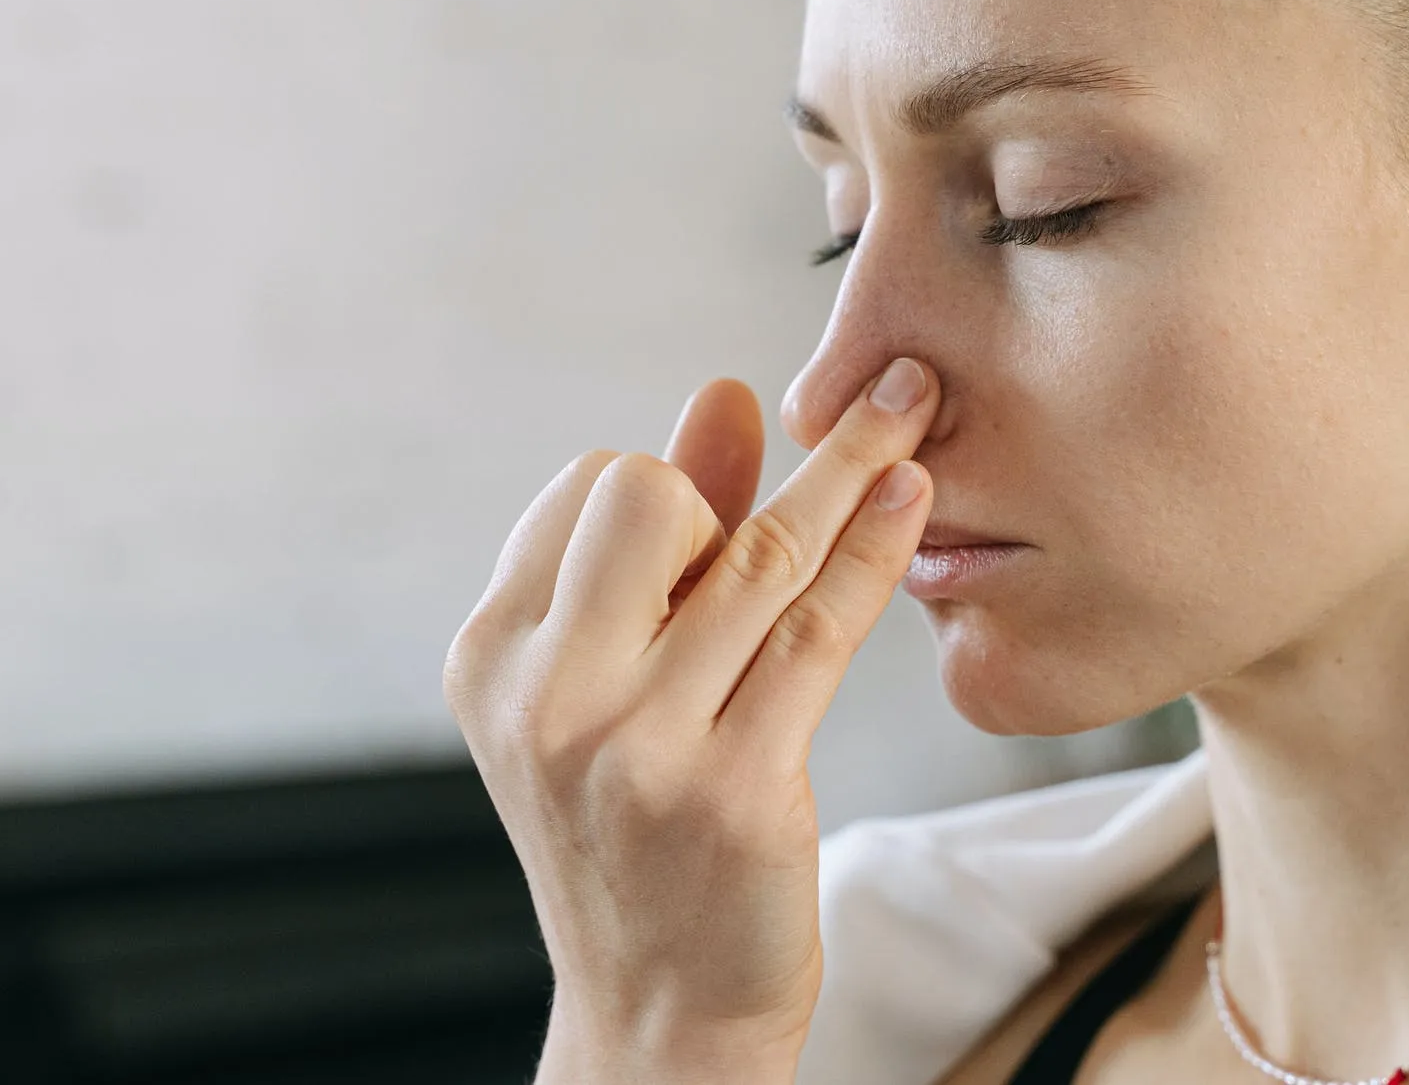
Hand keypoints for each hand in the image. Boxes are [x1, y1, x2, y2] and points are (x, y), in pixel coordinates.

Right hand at [444, 358, 939, 1082]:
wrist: (660, 1014)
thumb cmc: (638, 829)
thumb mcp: (610, 685)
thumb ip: (660, 540)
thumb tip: (724, 393)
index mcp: (494, 657)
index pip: (584, 489)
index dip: (665, 488)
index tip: (711, 520)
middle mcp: (550, 698)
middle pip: (647, 495)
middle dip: (723, 484)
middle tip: (767, 529)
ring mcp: (640, 748)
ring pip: (760, 555)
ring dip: (851, 462)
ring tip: (914, 403)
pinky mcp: (737, 792)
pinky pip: (821, 630)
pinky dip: (874, 547)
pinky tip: (911, 493)